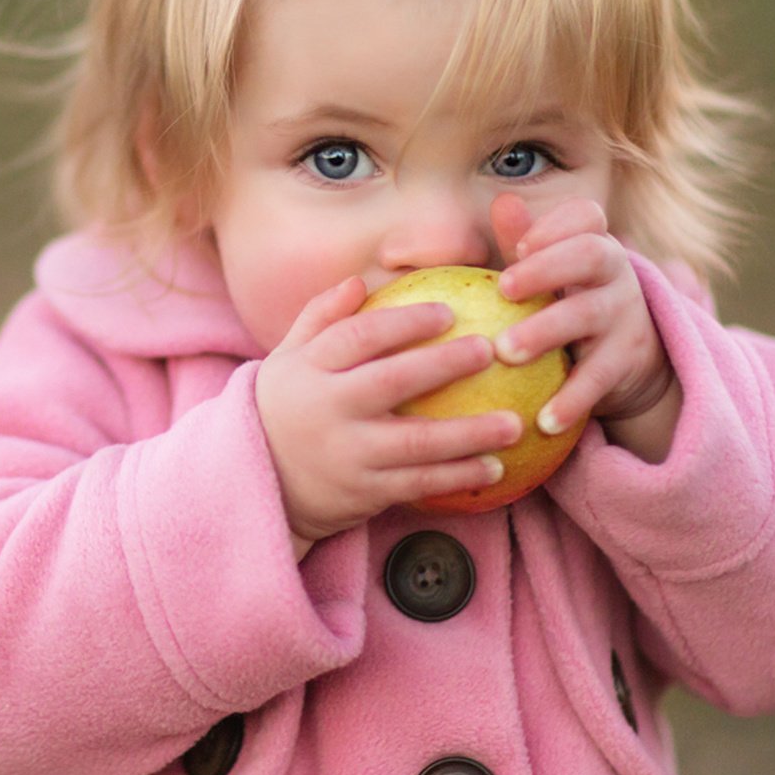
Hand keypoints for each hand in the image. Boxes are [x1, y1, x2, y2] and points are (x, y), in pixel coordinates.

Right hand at [257, 277, 523, 557]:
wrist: (260, 483)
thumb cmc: (285, 407)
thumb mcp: (288, 359)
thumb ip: (320, 318)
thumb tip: (361, 281)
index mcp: (309, 369)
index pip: (359, 336)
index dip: (405, 322)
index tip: (449, 312)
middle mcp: (328, 410)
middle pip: (392, 382)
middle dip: (444, 364)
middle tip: (490, 350)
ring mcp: (347, 455)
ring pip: (415, 442)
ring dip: (469, 434)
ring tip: (513, 423)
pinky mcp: (363, 492)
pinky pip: (418, 483)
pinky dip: (458, 477)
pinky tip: (495, 467)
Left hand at [490, 194, 680, 460]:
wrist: (628, 361)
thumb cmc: (568, 303)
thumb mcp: (549, 273)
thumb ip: (524, 242)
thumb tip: (502, 201)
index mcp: (590, 243)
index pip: (585, 216)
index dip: (556, 225)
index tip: (521, 245)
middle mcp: (613, 273)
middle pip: (590, 255)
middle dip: (547, 268)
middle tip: (504, 290)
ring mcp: (624, 316)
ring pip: (588, 315)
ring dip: (545, 331)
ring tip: (505, 352)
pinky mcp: (626, 362)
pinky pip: (598, 377)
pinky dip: (572, 399)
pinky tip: (543, 419)